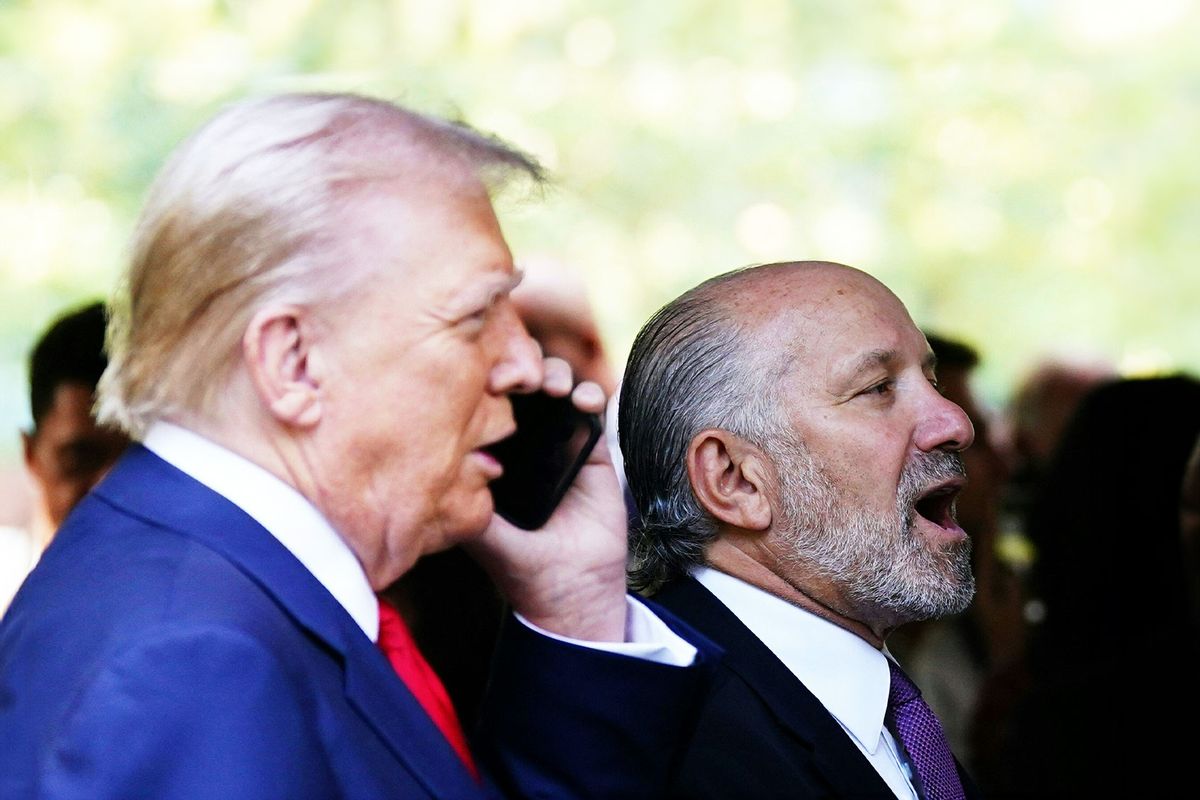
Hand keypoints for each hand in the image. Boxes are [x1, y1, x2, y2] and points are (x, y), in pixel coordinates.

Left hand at [468, 357, 629, 641]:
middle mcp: (524, 440)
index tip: (483, 378)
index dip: (484, 377)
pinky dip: (590, 394)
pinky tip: (583, 401)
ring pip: (555, 385)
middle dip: (521, 366)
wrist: (571, 591)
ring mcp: (558, 440)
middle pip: (520, 382)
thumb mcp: (479, 528)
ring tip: (552, 388)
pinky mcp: (592, 449)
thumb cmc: (519, 564)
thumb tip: (433, 452)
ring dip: (555, 373)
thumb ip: (464, 495)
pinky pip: (592, 409)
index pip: (485, 398)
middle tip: (517, 377)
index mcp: (492, 452)